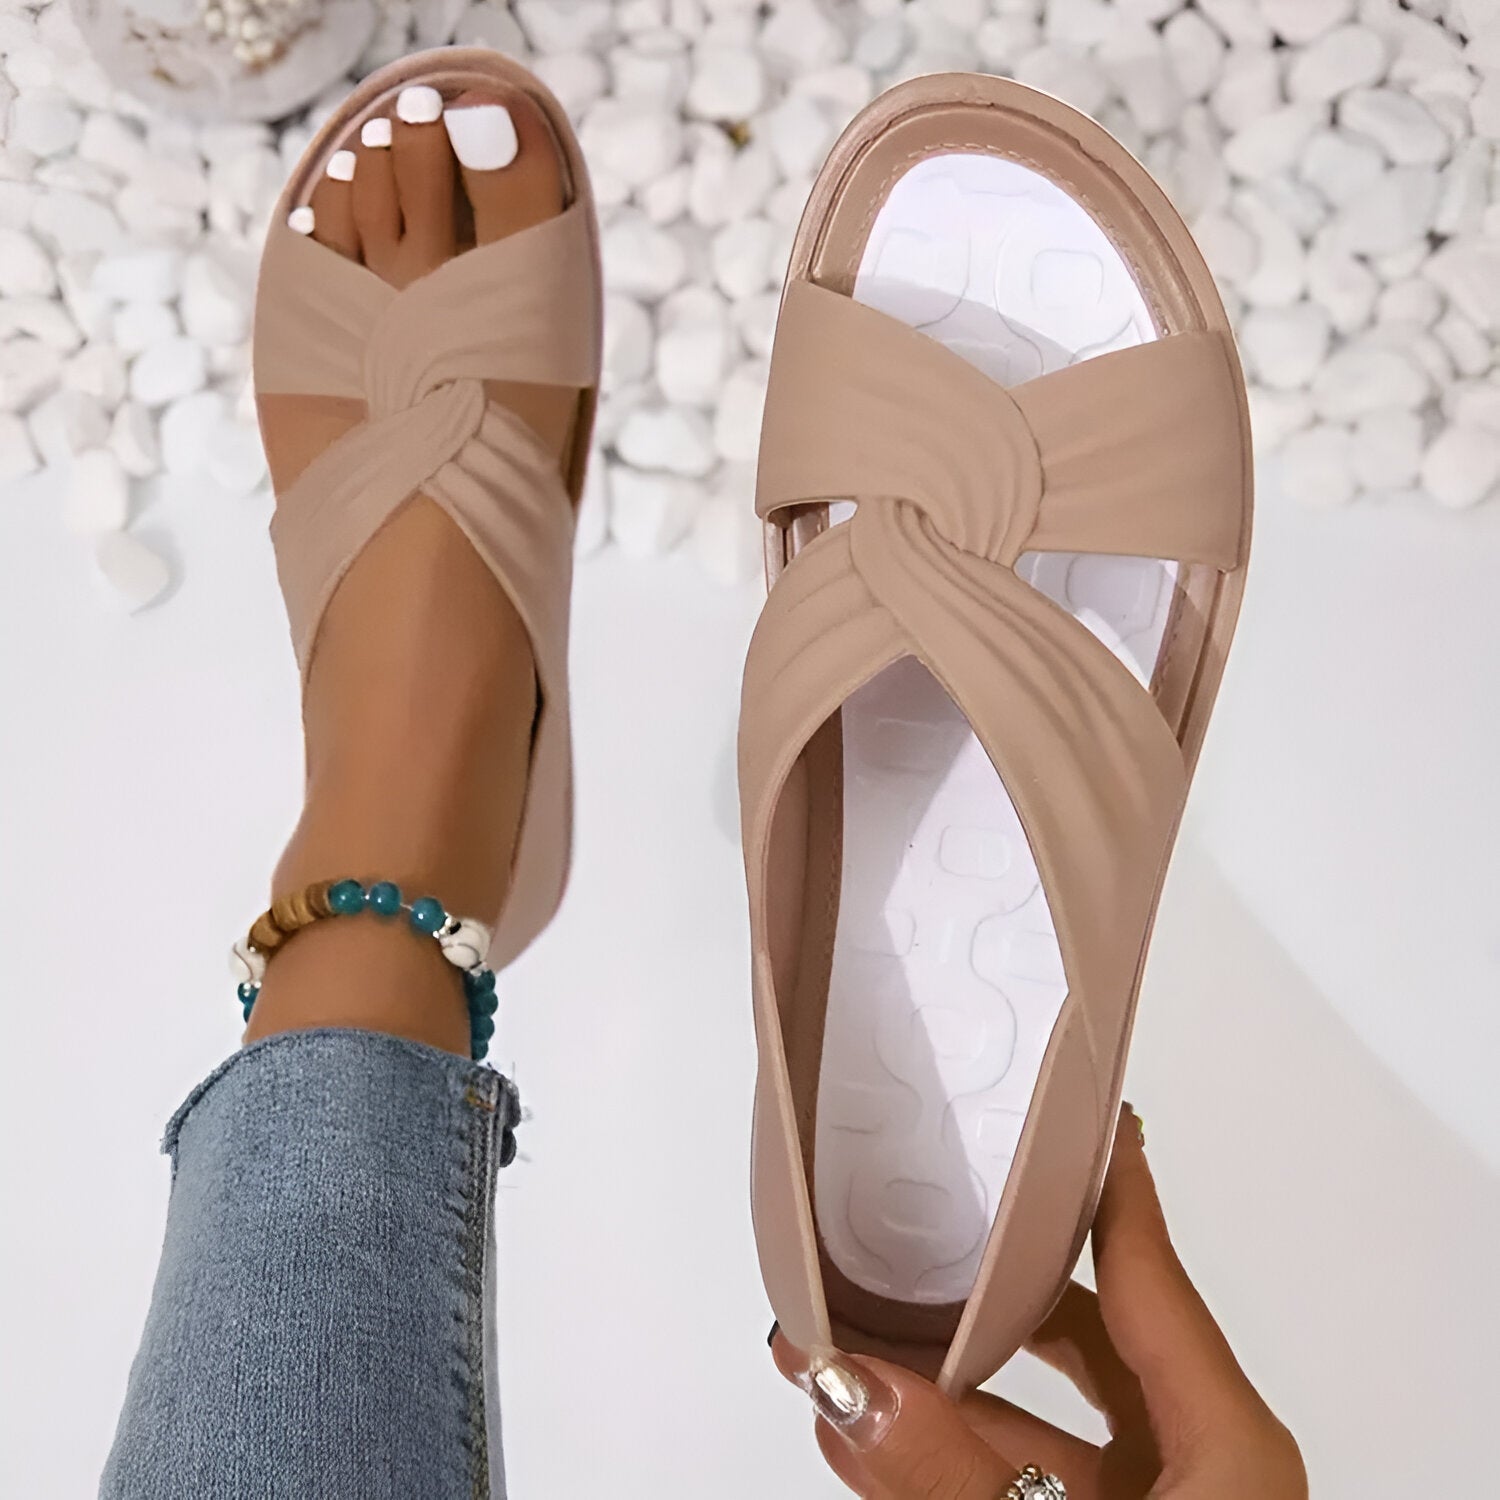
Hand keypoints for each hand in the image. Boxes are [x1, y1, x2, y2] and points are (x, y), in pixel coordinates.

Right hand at [771, 1108, 1305, 1498]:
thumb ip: (952, 1487)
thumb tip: (844, 1387)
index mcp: (1229, 1457)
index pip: (1153, 1278)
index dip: (1108, 1185)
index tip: (1070, 1105)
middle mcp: (1195, 1477)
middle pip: (1077, 1343)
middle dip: (970, 1295)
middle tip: (891, 1234)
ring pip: (1028, 1430)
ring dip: (927, 1393)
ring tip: (829, 1346)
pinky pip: (1012, 1495)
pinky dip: (937, 1467)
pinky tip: (858, 1443)